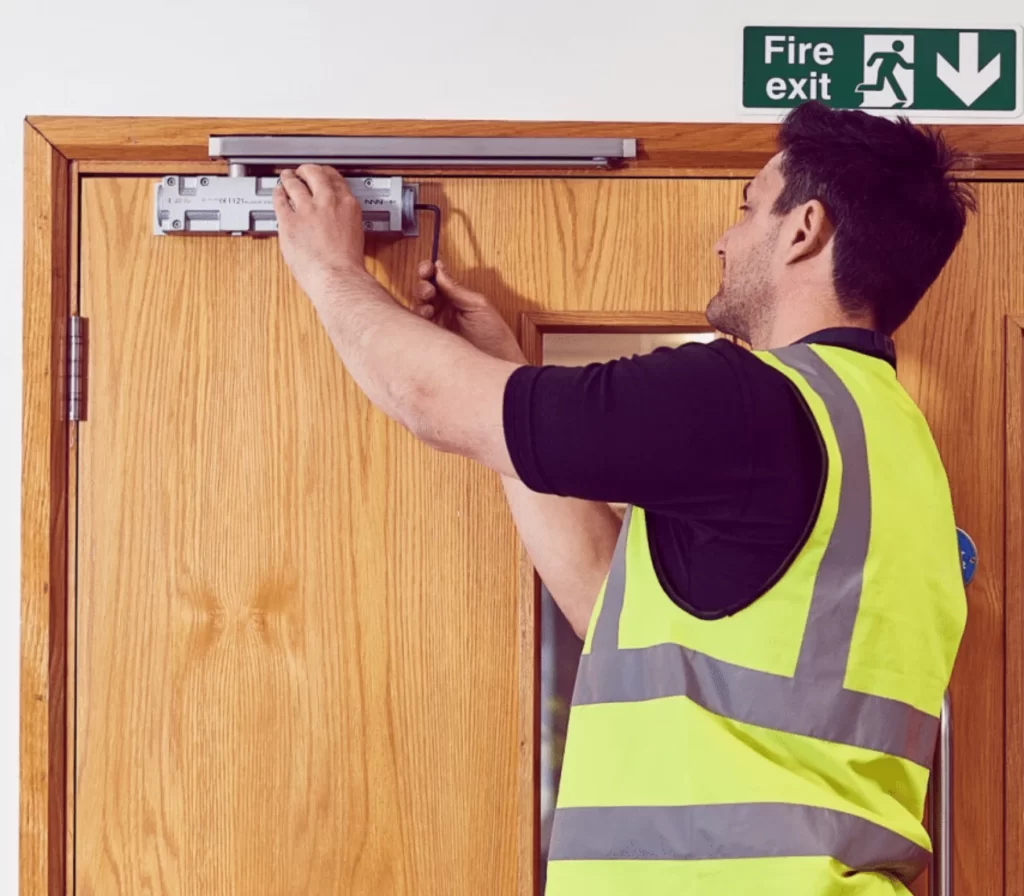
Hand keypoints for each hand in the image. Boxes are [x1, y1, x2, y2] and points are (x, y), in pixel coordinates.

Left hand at [273, 165, 367, 299]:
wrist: (337, 277)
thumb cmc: (347, 265)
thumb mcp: (355, 234)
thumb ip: (344, 220)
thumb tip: (335, 220)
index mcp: (347, 205)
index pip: (335, 179)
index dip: (325, 173)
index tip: (322, 174)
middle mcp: (327, 202)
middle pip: (314, 174)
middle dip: (306, 170)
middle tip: (302, 172)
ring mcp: (306, 210)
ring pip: (294, 183)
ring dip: (288, 178)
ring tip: (286, 177)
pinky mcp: (289, 221)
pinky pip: (279, 201)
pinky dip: (277, 195)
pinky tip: (277, 194)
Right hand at [413, 261, 526, 363]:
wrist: (498, 362)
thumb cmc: (495, 336)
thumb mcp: (478, 306)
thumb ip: (457, 290)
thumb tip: (440, 269)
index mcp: (457, 299)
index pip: (438, 280)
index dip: (430, 271)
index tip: (429, 266)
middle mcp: (444, 311)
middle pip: (425, 292)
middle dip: (423, 285)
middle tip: (429, 288)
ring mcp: (437, 326)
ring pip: (418, 307)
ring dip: (420, 300)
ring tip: (429, 302)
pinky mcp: (432, 341)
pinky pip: (418, 326)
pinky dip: (418, 316)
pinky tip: (427, 314)